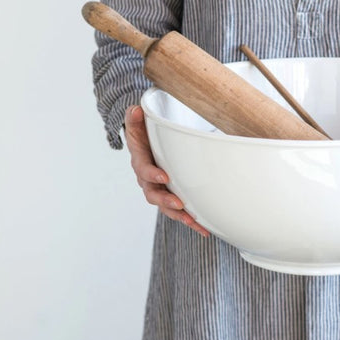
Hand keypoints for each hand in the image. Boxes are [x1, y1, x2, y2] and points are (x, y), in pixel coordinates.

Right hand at [124, 105, 209, 236]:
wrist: (145, 143)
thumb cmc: (143, 132)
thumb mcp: (137, 122)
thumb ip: (135, 117)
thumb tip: (136, 110)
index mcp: (141, 161)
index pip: (144, 169)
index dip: (152, 174)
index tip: (164, 176)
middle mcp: (148, 179)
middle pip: (153, 194)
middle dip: (166, 200)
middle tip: (179, 204)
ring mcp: (159, 189)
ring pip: (167, 206)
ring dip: (179, 215)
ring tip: (193, 221)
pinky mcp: (171, 195)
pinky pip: (179, 211)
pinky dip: (191, 221)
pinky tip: (205, 230)